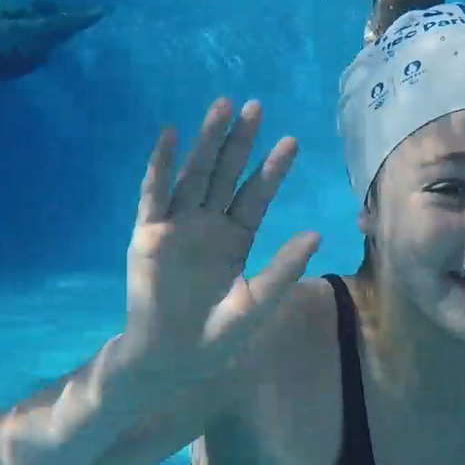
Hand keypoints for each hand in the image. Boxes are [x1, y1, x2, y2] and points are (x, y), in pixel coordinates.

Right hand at [115, 97, 320, 380]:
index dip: (272, 169)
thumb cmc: (217, 337)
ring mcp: (177, 226)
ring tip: (221, 107)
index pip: (256, 195)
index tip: (291, 141)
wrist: (172, 358)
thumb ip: (283, 269)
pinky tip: (169, 137)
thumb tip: (316, 233)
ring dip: (205, 142)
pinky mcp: (148, 235)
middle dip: (240, 141)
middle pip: (226, 174)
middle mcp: (207, 225)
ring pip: (194, 175)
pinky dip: (161, 166)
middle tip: (256, 106)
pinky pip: (154, 194)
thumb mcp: (257, 303)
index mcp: (235, 238)